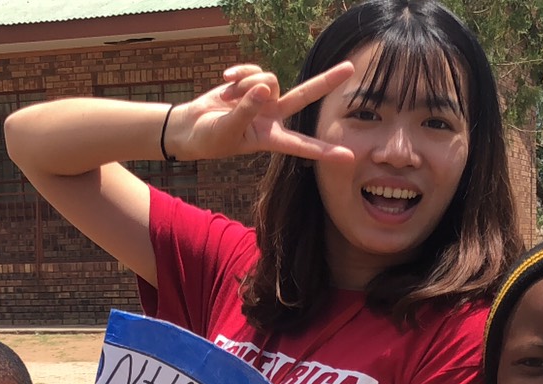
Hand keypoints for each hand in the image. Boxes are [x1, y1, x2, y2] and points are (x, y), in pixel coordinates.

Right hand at [168, 61, 356, 163]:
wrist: (192, 127)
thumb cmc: (209, 138)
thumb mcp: (227, 130)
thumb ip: (246, 110)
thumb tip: (264, 88)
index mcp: (270, 138)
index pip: (302, 145)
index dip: (324, 151)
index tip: (348, 157)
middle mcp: (273, 116)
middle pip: (305, 95)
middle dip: (326, 80)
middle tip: (351, 67)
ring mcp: (264, 99)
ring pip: (268, 79)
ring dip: (246, 83)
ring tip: (228, 98)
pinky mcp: (252, 84)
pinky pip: (253, 69)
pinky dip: (239, 73)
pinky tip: (225, 80)